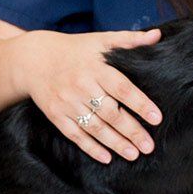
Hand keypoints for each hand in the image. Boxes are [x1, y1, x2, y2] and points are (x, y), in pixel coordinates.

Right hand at [17, 28, 163, 163]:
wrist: (35, 60)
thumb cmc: (76, 49)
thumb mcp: (102, 40)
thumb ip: (130, 39)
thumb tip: (157, 35)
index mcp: (97, 68)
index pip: (123, 89)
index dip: (140, 104)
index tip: (156, 118)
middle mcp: (82, 86)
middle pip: (111, 113)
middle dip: (131, 131)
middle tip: (148, 146)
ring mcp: (68, 103)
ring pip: (95, 127)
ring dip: (115, 143)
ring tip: (133, 154)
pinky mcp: (56, 115)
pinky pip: (75, 135)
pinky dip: (90, 147)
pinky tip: (106, 158)